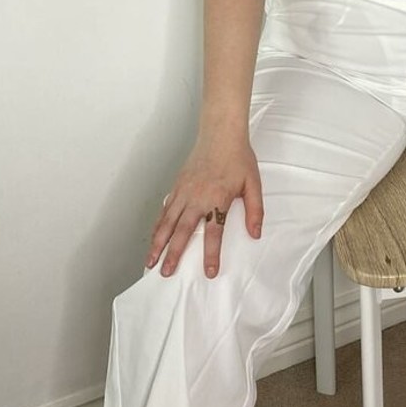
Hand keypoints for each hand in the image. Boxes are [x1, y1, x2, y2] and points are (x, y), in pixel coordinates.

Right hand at [146, 128, 263, 278]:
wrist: (221, 133)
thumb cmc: (238, 158)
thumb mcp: (253, 184)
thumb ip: (254, 211)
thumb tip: (255, 234)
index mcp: (217, 199)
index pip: (213, 233)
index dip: (211, 254)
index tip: (208, 272)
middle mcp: (197, 198)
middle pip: (182, 231)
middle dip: (173, 254)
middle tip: (165, 273)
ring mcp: (183, 192)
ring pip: (167, 222)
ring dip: (158, 242)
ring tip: (150, 261)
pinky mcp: (177, 186)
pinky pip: (165, 209)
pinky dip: (158, 224)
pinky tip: (154, 236)